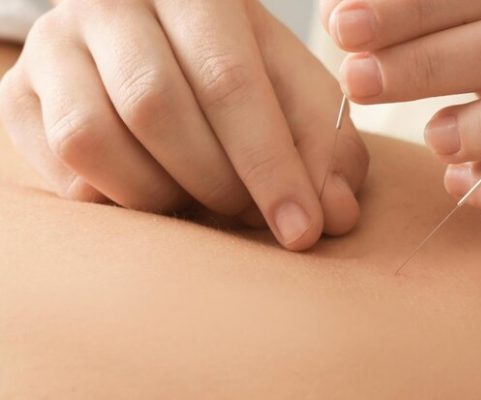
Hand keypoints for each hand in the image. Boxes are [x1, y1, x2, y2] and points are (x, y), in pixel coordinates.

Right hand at [0, 0, 368, 249]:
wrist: (152, 39)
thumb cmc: (235, 66)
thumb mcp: (292, 89)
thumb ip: (323, 144)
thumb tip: (335, 214)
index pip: (229, 79)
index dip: (270, 164)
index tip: (302, 230)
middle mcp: (112, 6)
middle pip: (156, 108)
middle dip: (217, 182)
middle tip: (251, 215)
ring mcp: (53, 48)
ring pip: (93, 141)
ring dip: (163, 197)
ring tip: (203, 202)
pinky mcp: (18, 96)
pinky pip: (64, 175)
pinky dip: (122, 204)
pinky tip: (158, 193)